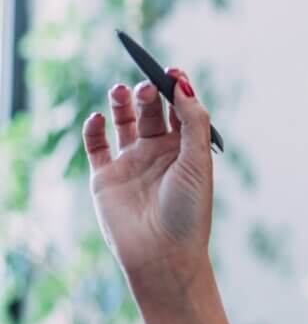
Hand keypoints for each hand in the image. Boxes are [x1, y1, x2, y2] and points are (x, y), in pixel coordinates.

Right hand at [83, 72, 213, 301]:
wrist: (163, 254)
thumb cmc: (189, 210)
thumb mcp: (198, 160)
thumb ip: (192, 121)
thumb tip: (183, 83)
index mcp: (186, 149)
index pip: (180, 110)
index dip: (176, 88)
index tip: (172, 70)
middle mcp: (159, 153)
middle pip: (152, 111)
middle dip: (148, 93)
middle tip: (146, 85)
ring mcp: (132, 163)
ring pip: (123, 122)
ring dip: (122, 103)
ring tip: (121, 90)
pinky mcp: (106, 177)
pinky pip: (95, 145)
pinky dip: (94, 128)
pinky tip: (99, 117)